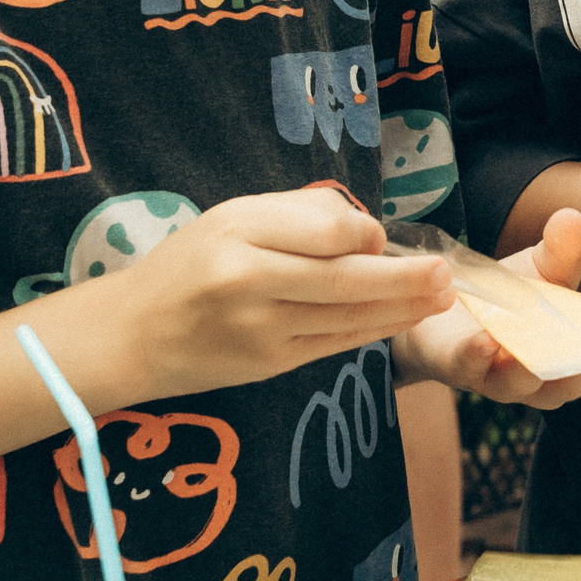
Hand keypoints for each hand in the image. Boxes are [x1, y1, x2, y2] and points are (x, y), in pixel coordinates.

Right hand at [105, 188, 453, 401]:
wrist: (133, 334)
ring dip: (401, 308)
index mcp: (239, 231)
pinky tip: (404, 319)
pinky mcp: (271, 365)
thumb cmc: (188, 263)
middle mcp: (249, 281)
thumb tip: (365, 230)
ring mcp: (261, 330)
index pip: (322, 231)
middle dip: (403, 278)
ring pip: (346, 317)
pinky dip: (374, 330)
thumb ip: (296, 216)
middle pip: (342, 279)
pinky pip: (334, 344)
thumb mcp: (231, 217)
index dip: (363, 234)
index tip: (380, 235)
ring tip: (442, 296)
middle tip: (447, 272)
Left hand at [394, 208, 580, 409]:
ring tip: (536, 356)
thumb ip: (561, 250)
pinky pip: (472, 368)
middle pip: (573, 384)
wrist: (444, 305)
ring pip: (526, 387)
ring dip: (532, 372)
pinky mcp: (462, 367)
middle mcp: (545, 376)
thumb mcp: (540, 269)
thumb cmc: (507, 297)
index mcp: (574, 355)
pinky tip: (484, 339)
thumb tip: (572, 218)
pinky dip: (479, 355)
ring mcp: (503, 377)